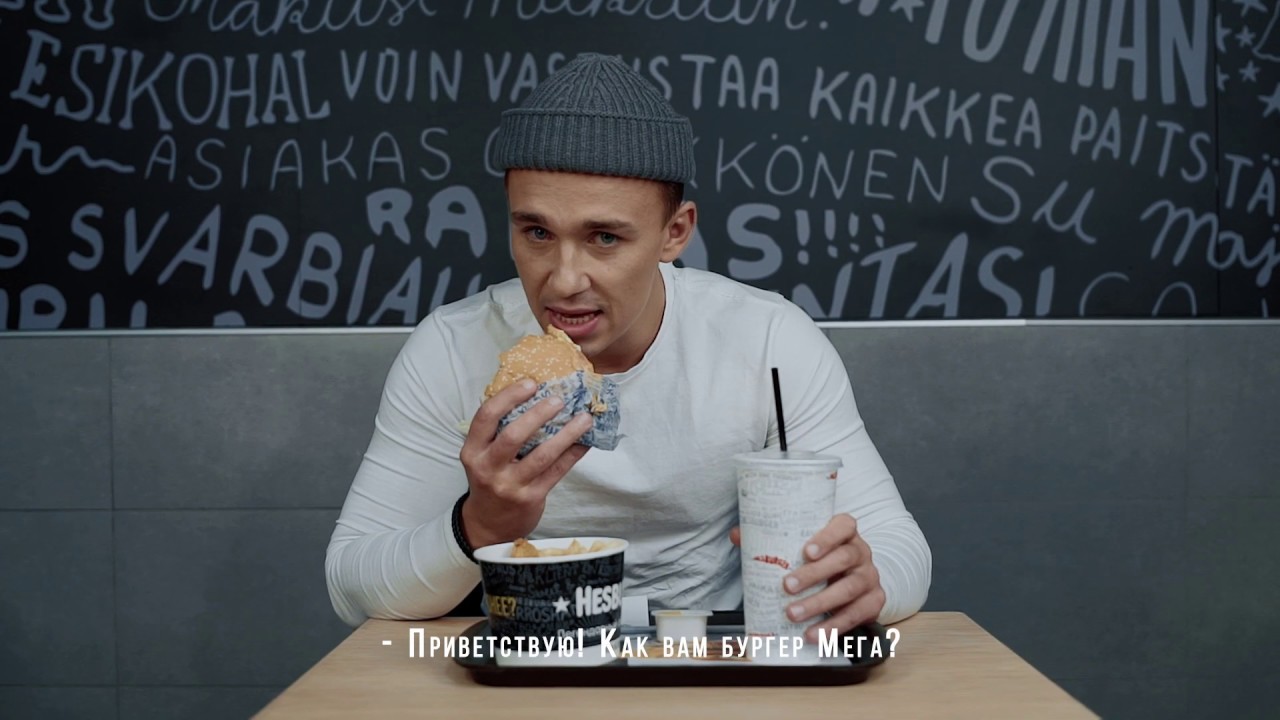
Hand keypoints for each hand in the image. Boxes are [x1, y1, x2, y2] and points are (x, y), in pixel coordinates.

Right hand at [459, 379, 592, 547]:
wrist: (489, 524)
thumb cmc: (490, 479)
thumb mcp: (483, 456)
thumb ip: (498, 431)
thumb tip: (534, 394)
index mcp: (473, 451)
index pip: (486, 417)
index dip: (508, 397)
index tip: (531, 383)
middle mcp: (488, 468)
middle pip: (513, 435)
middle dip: (538, 414)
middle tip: (559, 399)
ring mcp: (510, 485)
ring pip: (542, 454)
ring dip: (567, 433)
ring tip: (585, 417)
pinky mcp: (531, 497)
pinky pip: (557, 471)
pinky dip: (574, 453)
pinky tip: (586, 441)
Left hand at [729, 514, 883, 641]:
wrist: (853, 579)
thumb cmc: (822, 559)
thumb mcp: (802, 546)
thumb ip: (772, 539)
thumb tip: (738, 535)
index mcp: (845, 533)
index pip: (844, 525)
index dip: (827, 537)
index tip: (805, 551)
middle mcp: (861, 552)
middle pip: (844, 558)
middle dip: (814, 574)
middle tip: (787, 586)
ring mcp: (869, 577)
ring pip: (849, 589)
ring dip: (820, 604)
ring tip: (793, 614)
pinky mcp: (874, 602)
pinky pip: (856, 615)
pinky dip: (833, 627)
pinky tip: (813, 635)